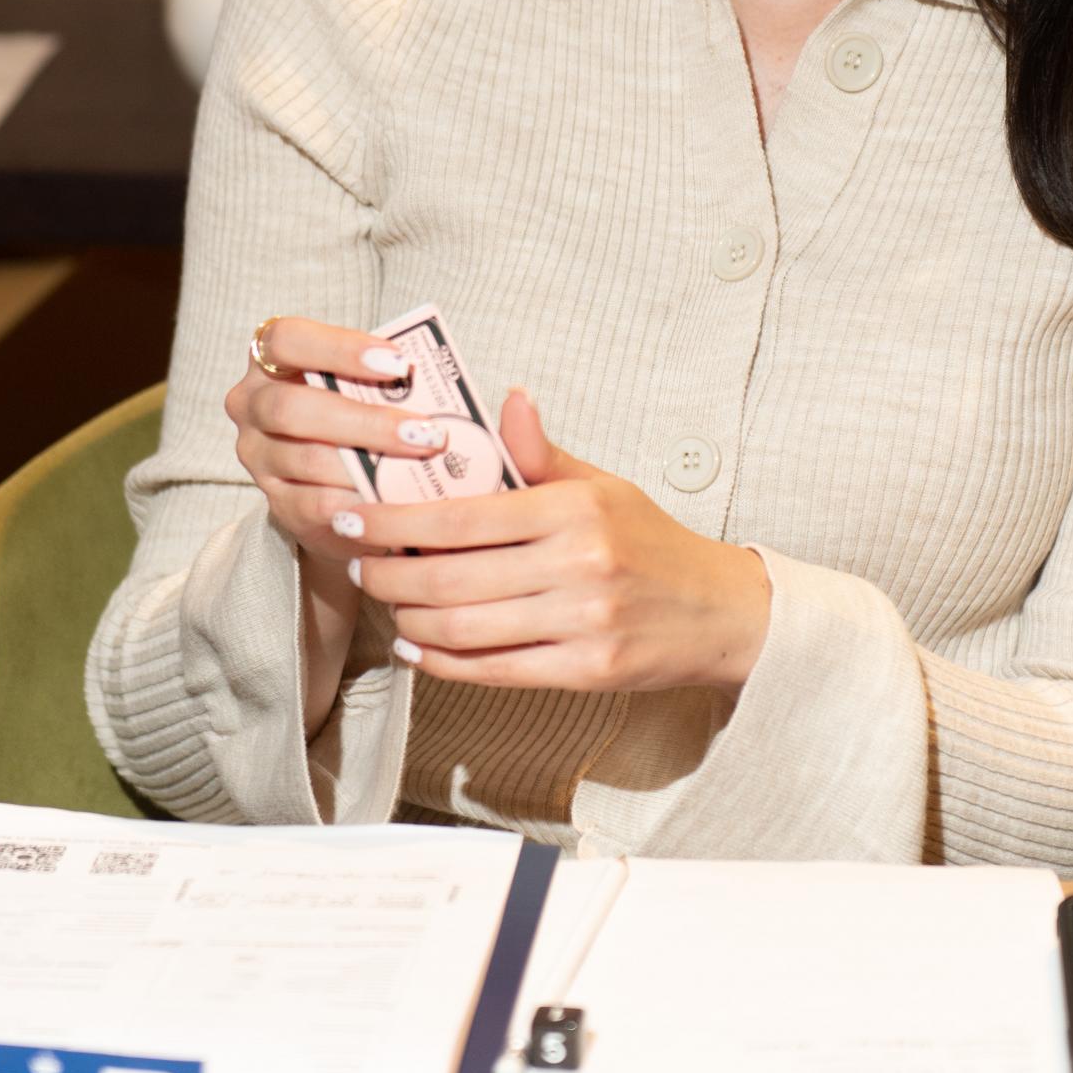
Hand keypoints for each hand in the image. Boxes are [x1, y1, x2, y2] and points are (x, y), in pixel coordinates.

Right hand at [225, 315, 460, 733]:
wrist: (357, 489)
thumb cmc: (380, 422)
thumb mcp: (396, 392)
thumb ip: (437, 391)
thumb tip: (517, 400)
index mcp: (274, 359)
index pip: (288, 339)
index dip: (339, 349)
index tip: (399, 364)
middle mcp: (252, 404)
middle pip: (292, 407)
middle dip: (362, 421)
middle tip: (426, 434)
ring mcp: (260, 459)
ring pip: (305, 461)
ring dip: (367, 466)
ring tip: (422, 471)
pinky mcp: (278, 509)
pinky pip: (314, 510)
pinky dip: (360, 508)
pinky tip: (401, 509)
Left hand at [346, 390, 771, 693]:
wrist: (719, 611)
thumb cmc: (650, 542)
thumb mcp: (603, 486)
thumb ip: (542, 453)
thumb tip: (507, 400)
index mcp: (575, 510)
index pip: (462, 517)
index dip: (394, 521)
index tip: (352, 516)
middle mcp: (578, 566)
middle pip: (452, 578)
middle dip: (389, 575)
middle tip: (357, 564)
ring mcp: (582, 624)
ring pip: (464, 628)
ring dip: (408, 619)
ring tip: (385, 602)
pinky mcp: (584, 672)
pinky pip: (492, 670)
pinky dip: (442, 662)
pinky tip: (416, 647)